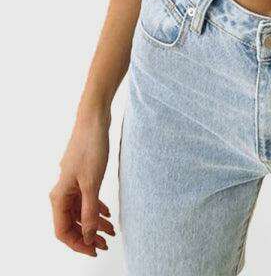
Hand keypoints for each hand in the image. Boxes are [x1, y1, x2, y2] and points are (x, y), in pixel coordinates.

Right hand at [49, 112, 115, 256]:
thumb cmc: (91, 147)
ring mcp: (72, 183)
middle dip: (88, 235)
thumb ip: (89, 211)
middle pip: (72, 222)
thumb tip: (88, 236)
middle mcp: (63, 191)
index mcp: (59, 195)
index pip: (63, 230)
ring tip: (111, 231)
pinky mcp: (82, 175)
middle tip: (105, 243)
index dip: (77, 243)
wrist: (94, 120)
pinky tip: (107, 214)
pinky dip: (96, 208)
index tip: (94, 250)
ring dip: (94, 222)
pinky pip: (87, 198)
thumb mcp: (92, 183)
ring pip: (81, 210)